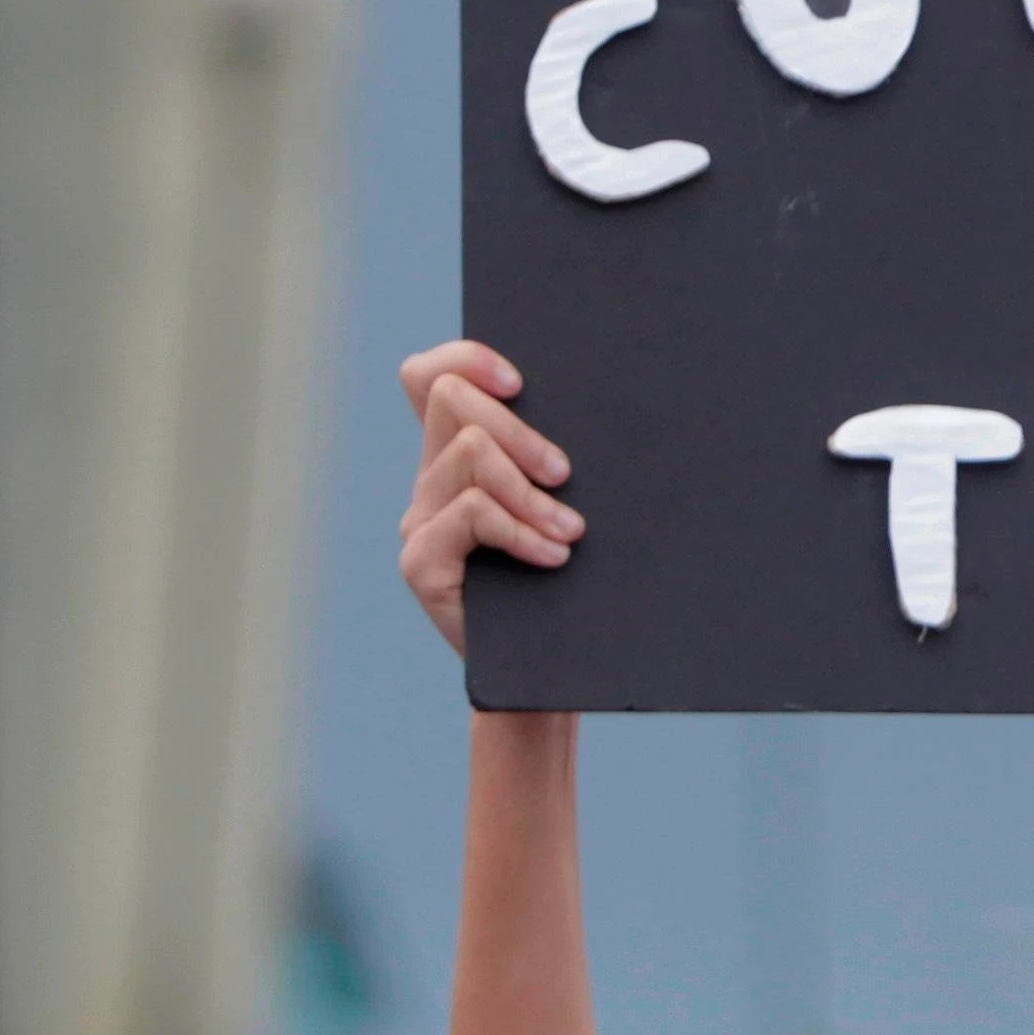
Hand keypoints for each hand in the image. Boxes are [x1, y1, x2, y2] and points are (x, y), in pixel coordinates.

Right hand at [396, 339, 580, 661]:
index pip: (429, 376)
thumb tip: (613, 399)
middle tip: (564, 474)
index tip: (520, 383)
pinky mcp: (421, 562)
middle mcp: (431, 482)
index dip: (466, 359)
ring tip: (570, 533)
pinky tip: (553, 558)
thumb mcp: (567, 508)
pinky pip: (471, 511)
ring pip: (469, 451)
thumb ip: (559, 461)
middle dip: (520, 429)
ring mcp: (420, 521)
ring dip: (531, 490)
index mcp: (460, 458)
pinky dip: (521, 530)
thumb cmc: (574, 588)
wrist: (550, 675)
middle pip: (450, 398)